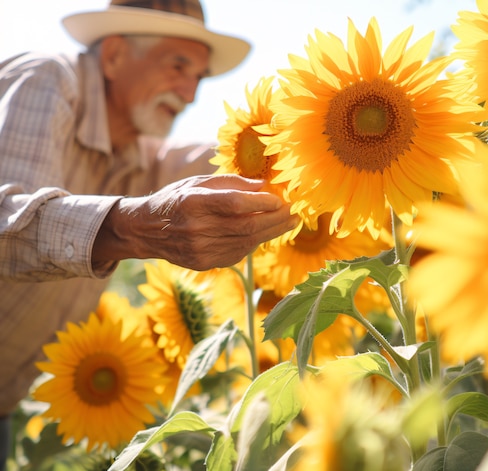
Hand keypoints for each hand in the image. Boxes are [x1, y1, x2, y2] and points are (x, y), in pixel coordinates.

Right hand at [93, 174, 297, 270]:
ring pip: (247, 242)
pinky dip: (256, 241)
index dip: (261, 202)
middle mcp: (196, 229)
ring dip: (273, 231)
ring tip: (290, 222)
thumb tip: (265, 186)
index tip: (280, 197)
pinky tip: (266, 231)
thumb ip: (232, 183)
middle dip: (276, 219)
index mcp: (192, 203)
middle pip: (246, 226)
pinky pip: (239, 252)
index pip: (234, 204)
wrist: (147, 230)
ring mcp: (201, 250)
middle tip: (296, 212)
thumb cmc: (176, 199)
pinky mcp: (206, 263)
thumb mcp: (198, 182)